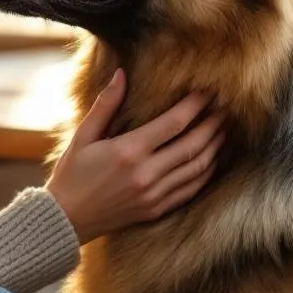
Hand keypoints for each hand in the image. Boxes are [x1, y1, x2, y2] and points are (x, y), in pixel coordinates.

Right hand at [45, 69, 225, 243]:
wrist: (65, 218)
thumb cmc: (71, 173)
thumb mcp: (83, 136)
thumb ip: (106, 104)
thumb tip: (121, 74)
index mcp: (129, 151)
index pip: (174, 123)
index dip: (195, 105)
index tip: (208, 92)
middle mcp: (146, 173)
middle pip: (193, 145)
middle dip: (213, 125)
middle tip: (227, 110)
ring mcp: (154, 194)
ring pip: (197, 168)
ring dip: (214, 148)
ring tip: (223, 131)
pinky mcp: (156, 209)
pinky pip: (190, 189)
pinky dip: (205, 173)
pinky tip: (211, 160)